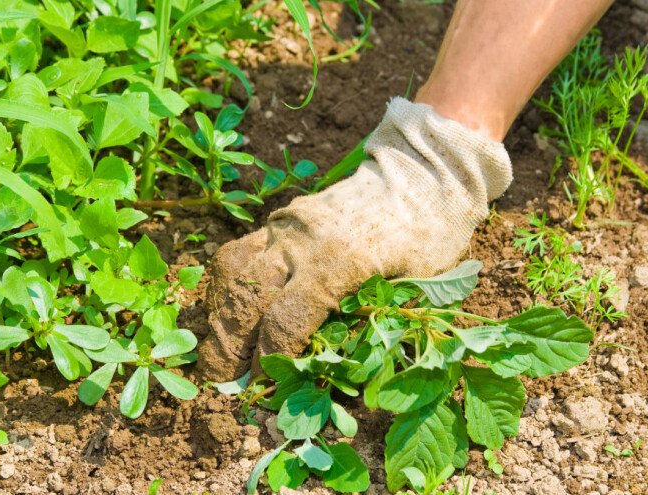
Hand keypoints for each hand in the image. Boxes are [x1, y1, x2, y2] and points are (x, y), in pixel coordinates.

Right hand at [195, 98, 511, 381]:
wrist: (423, 172)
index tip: (264, 388)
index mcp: (340, 261)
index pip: (286, 320)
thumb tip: (327, 371)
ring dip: (218, 316)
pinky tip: (227, 311)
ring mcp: (287, 225)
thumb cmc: (429, 236)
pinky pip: (239, 252)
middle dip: (229, 346)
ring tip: (220, 350)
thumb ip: (371, 324)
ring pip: (232, 272)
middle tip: (225, 380)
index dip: (270, 360)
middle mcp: (303, 240)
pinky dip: (226, 286)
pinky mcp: (281, 218)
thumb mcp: (416, 287)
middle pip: (246, 298)